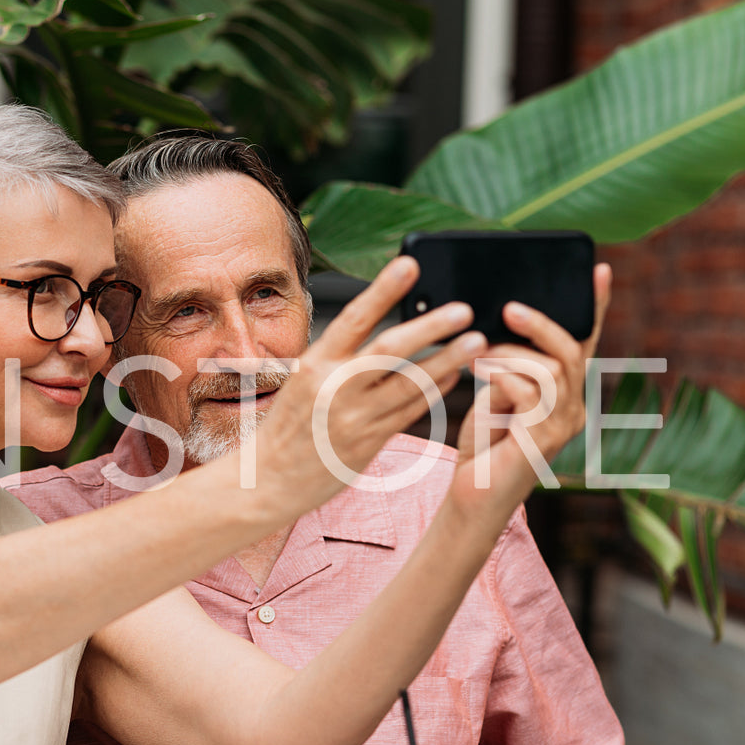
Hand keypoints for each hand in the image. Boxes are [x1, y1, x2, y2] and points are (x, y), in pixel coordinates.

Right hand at [255, 255, 484, 505]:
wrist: (268, 479)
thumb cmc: (287, 425)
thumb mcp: (302, 381)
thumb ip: (338, 358)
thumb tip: (381, 328)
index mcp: (314, 364)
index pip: (354, 319)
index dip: (383, 290)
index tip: (409, 265)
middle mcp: (334, 388)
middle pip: (390, 350)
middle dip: (430, 328)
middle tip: (462, 310)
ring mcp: (353, 418)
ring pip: (409, 383)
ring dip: (447, 361)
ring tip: (476, 342)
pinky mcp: (368, 443)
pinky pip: (409, 412)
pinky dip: (433, 391)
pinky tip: (452, 375)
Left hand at [451, 263, 612, 508]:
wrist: (473, 495)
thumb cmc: (484, 444)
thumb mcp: (496, 393)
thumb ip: (511, 366)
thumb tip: (504, 331)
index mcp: (566, 394)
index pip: (585, 343)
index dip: (595, 307)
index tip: (598, 269)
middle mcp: (573, 409)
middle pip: (573, 351)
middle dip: (541, 324)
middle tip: (509, 308)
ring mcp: (562, 427)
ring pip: (553, 368)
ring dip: (512, 354)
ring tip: (478, 355)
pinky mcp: (543, 440)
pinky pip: (532, 391)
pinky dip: (504, 375)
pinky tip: (480, 373)